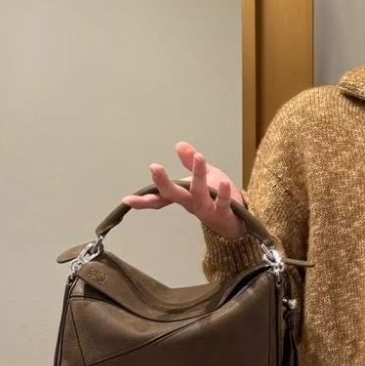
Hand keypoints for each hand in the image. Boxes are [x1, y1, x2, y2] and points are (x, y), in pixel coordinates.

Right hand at [122, 142, 246, 238]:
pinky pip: (222, 203)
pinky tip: (224, 182)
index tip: (127, 200)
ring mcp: (206, 209)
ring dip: (198, 176)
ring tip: (199, 157)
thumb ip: (191, 162)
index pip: (160, 196)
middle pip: (173, 194)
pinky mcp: (223, 212)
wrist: (237, 220)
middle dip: (163, 182)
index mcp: (182, 196)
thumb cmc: (216, 198)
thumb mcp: (204, 176)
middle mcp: (191, 204)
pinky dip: (223, 193)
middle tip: (154, 168)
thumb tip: (179, 144)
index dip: (143, 200)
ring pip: (198, 194)